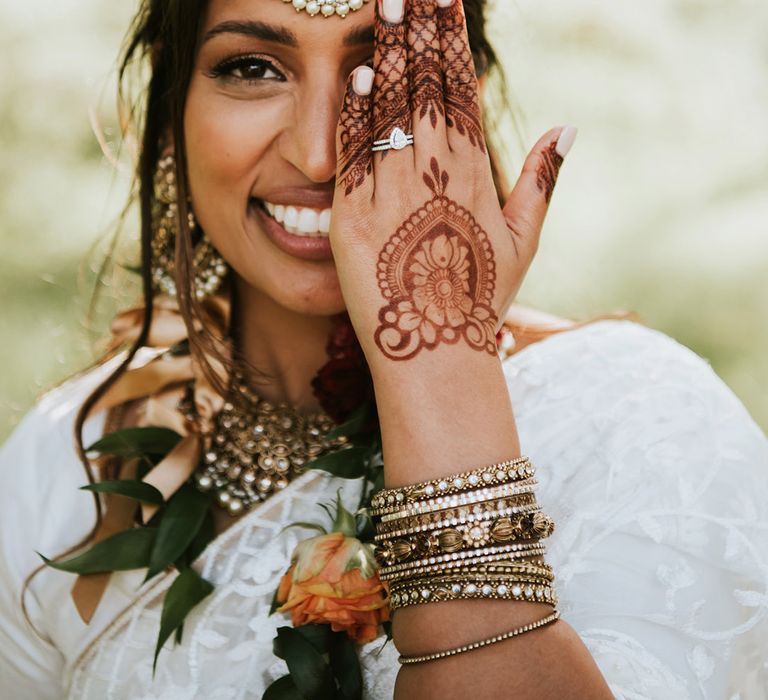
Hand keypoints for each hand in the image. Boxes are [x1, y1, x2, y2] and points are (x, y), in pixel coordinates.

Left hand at [330, 0, 576, 366]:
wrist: (435, 351)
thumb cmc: (479, 299)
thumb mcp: (523, 241)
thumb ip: (543, 179)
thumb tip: (568, 126)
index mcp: (476, 176)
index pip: (462, 94)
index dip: (452, 43)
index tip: (447, 1)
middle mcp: (437, 177)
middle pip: (427, 89)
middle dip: (419, 31)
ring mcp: (394, 196)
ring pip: (393, 112)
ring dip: (390, 53)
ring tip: (386, 4)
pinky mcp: (353, 219)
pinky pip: (355, 156)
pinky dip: (357, 114)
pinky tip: (359, 72)